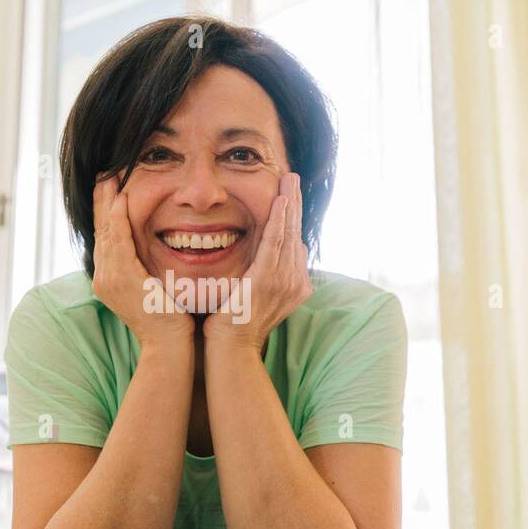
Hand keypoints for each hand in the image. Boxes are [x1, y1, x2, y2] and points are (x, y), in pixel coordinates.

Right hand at [91, 172, 194, 348]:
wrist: (170, 347)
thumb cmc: (171, 320)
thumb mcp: (156, 286)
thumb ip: (150, 266)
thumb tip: (161, 245)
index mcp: (112, 277)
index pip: (107, 235)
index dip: (106, 209)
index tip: (110, 184)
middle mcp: (104, 276)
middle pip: (101, 228)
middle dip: (102, 198)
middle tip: (104, 171)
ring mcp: (110, 278)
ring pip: (106, 231)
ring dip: (107, 202)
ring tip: (109, 177)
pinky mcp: (122, 280)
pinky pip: (118, 242)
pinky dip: (117, 220)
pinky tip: (121, 201)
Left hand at [203, 171, 311, 351]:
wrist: (231, 350)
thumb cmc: (235, 327)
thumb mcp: (254, 297)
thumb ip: (264, 276)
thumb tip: (264, 260)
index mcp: (294, 286)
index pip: (295, 244)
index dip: (293, 218)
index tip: (290, 196)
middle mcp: (295, 282)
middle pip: (296, 233)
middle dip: (295, 204)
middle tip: (293, 178)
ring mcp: (283, 281)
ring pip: (288, 233)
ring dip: (290, 203)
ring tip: (289, 180)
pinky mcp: (267, 279)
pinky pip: (275, 243)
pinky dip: (279, 220)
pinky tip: (280, 201)